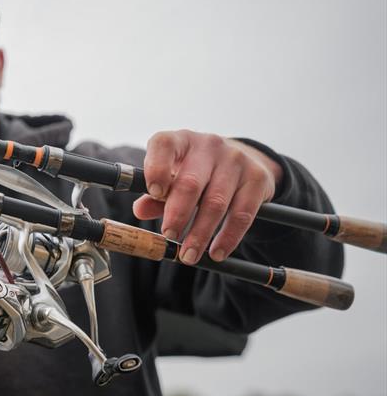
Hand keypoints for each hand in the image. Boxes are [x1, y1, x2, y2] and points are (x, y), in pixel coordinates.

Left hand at [132, 130, 282, 264]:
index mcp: (180, 140)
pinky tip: (216, 252)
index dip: (157, 169)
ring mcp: (235, 159)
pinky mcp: (256, 178)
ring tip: (188, 255)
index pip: (164, 145)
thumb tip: (140, 211)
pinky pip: (242, 213)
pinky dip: (228, 237)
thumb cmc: (195, 171)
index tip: (154, 193)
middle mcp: (208, 145)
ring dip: (200, 234)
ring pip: (215, 202)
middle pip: (190, 183)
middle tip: (169, 237)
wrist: (240, 159)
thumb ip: (156, 195)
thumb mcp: (174, 176)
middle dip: (177, 214)